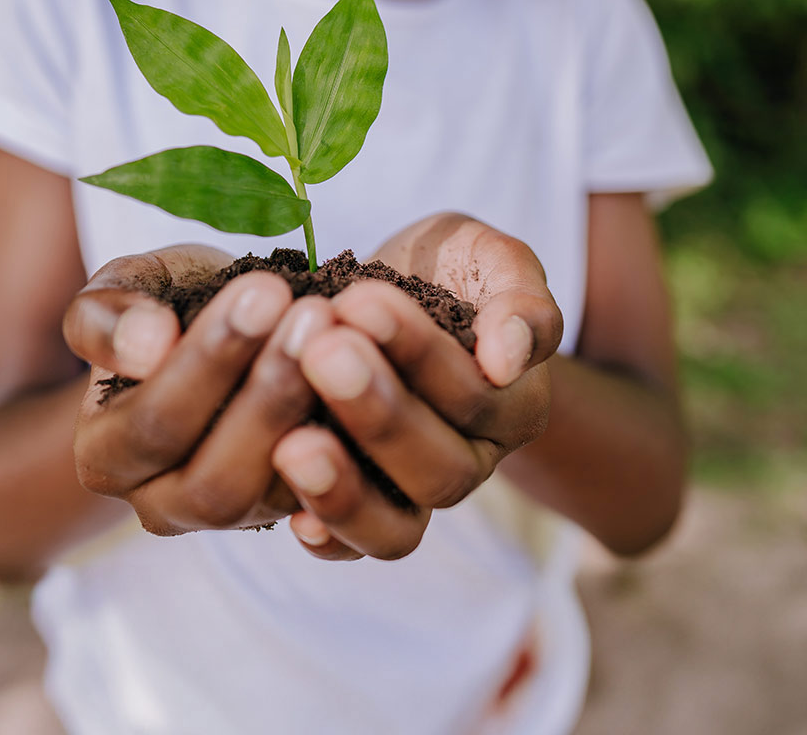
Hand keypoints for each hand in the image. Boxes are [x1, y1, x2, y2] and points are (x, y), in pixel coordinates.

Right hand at [63, 244, 336, 533]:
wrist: (235, 330)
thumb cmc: (171, 305)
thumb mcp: (131, 287)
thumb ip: (109, 313)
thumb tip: (148, 346)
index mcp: (106, 456)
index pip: (154, 426)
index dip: (209, 362)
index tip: (263, 292)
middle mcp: (164, 505)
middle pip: (214, 482)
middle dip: (268, 397)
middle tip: (315, 317)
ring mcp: (237, 517)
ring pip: (275, 498)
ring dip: (315, 417)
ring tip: (345, 340)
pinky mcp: (300, 514)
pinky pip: (334, 509)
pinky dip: (360, 452)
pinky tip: (383, 386)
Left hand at [272, 214, 563, 560]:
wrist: (391, 291)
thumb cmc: (443, 267)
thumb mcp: (486, 256)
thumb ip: (518, 297)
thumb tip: (507, 359)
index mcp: (514, 405)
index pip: (475, 395)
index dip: (418, 353)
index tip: (358, 300)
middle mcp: (470, 461)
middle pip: (441, 470)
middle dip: (378, 413)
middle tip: (321, 353)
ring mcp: (413, 494)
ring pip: (398, 527)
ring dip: (345, 489)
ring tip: (291, 443)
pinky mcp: (361, 507)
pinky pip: (351, 549)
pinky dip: (326, 539)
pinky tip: (289, 518)